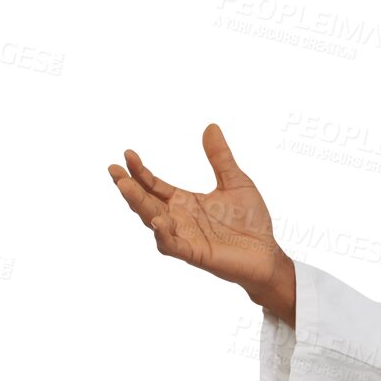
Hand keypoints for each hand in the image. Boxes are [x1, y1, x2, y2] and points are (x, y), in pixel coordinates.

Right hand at [108, 123, 289, 297]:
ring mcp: (184, 236)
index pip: (154, 185)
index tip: (128, 153)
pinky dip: (162, 235)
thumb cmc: (251, 221)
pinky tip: (156, 220)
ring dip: (138, 205)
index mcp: (184, 201)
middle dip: (128, 187)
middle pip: (145, 201)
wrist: (267, 252)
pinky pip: (173, 245)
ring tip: (125, 187)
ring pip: (152, 221)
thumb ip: (220, 158)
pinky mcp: (195, 253)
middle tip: (113, 170)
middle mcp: (178, 218)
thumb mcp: (235, 182)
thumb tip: (211, 127)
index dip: (140, 171)